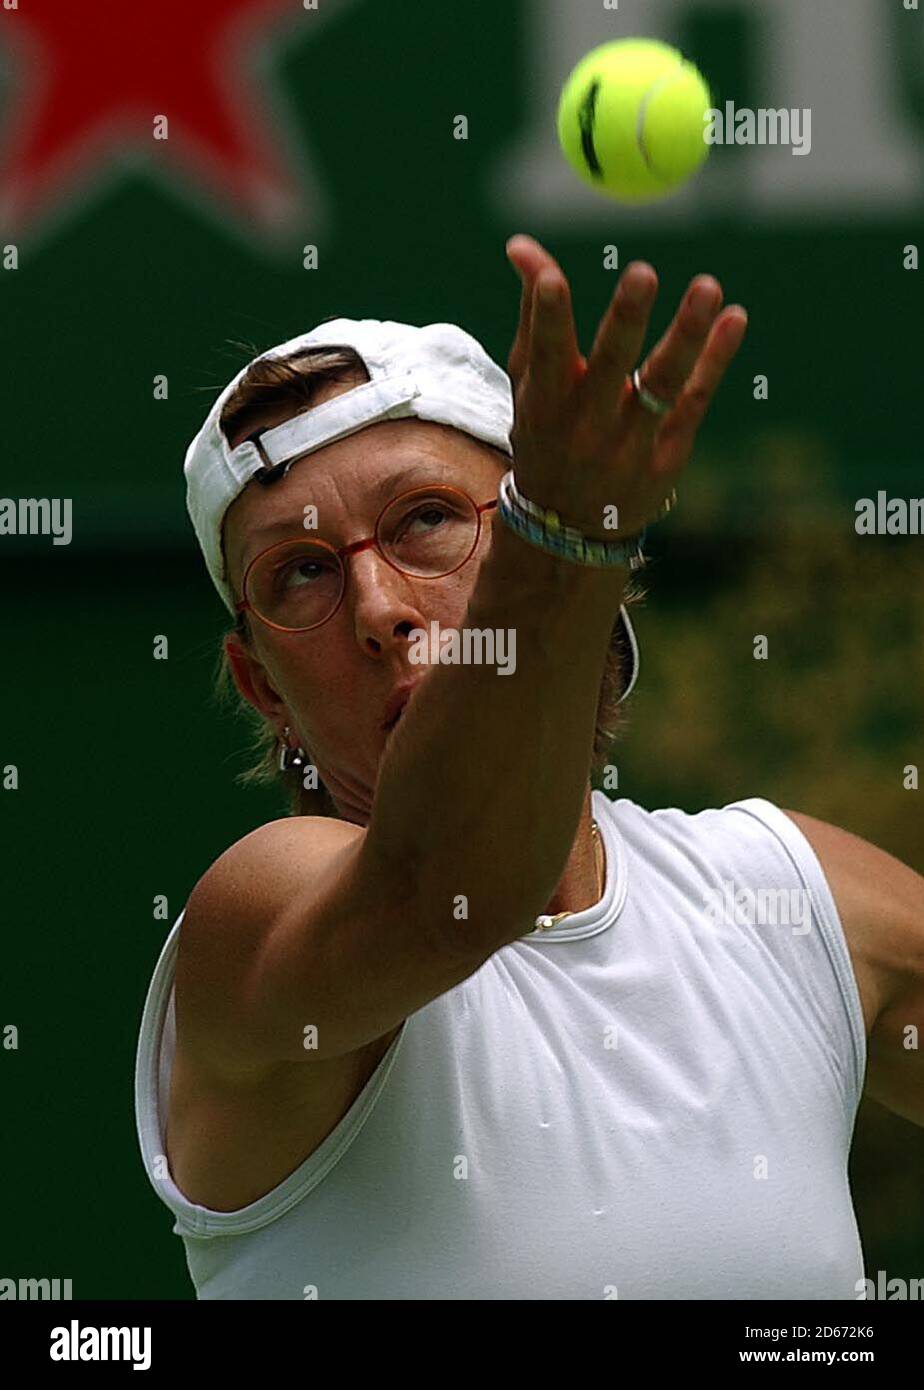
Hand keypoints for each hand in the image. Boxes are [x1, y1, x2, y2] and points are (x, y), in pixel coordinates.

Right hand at [504, 233, 747, 539]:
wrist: (569, 528)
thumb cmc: (548, 434)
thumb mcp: (529, 384)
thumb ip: (534, 314)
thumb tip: (522, 245)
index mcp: (546, 402)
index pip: (546, 354)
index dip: (548, 316)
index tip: (552, 278)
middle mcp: (586, 423)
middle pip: (610, 366)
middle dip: (625, 320)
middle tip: (642, 274)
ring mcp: (630, 443)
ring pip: (661, 382)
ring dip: (687, 334)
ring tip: (709, 287)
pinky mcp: (668, 456)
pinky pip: (694, 400)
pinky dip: (716, 360)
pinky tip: (734, 319)